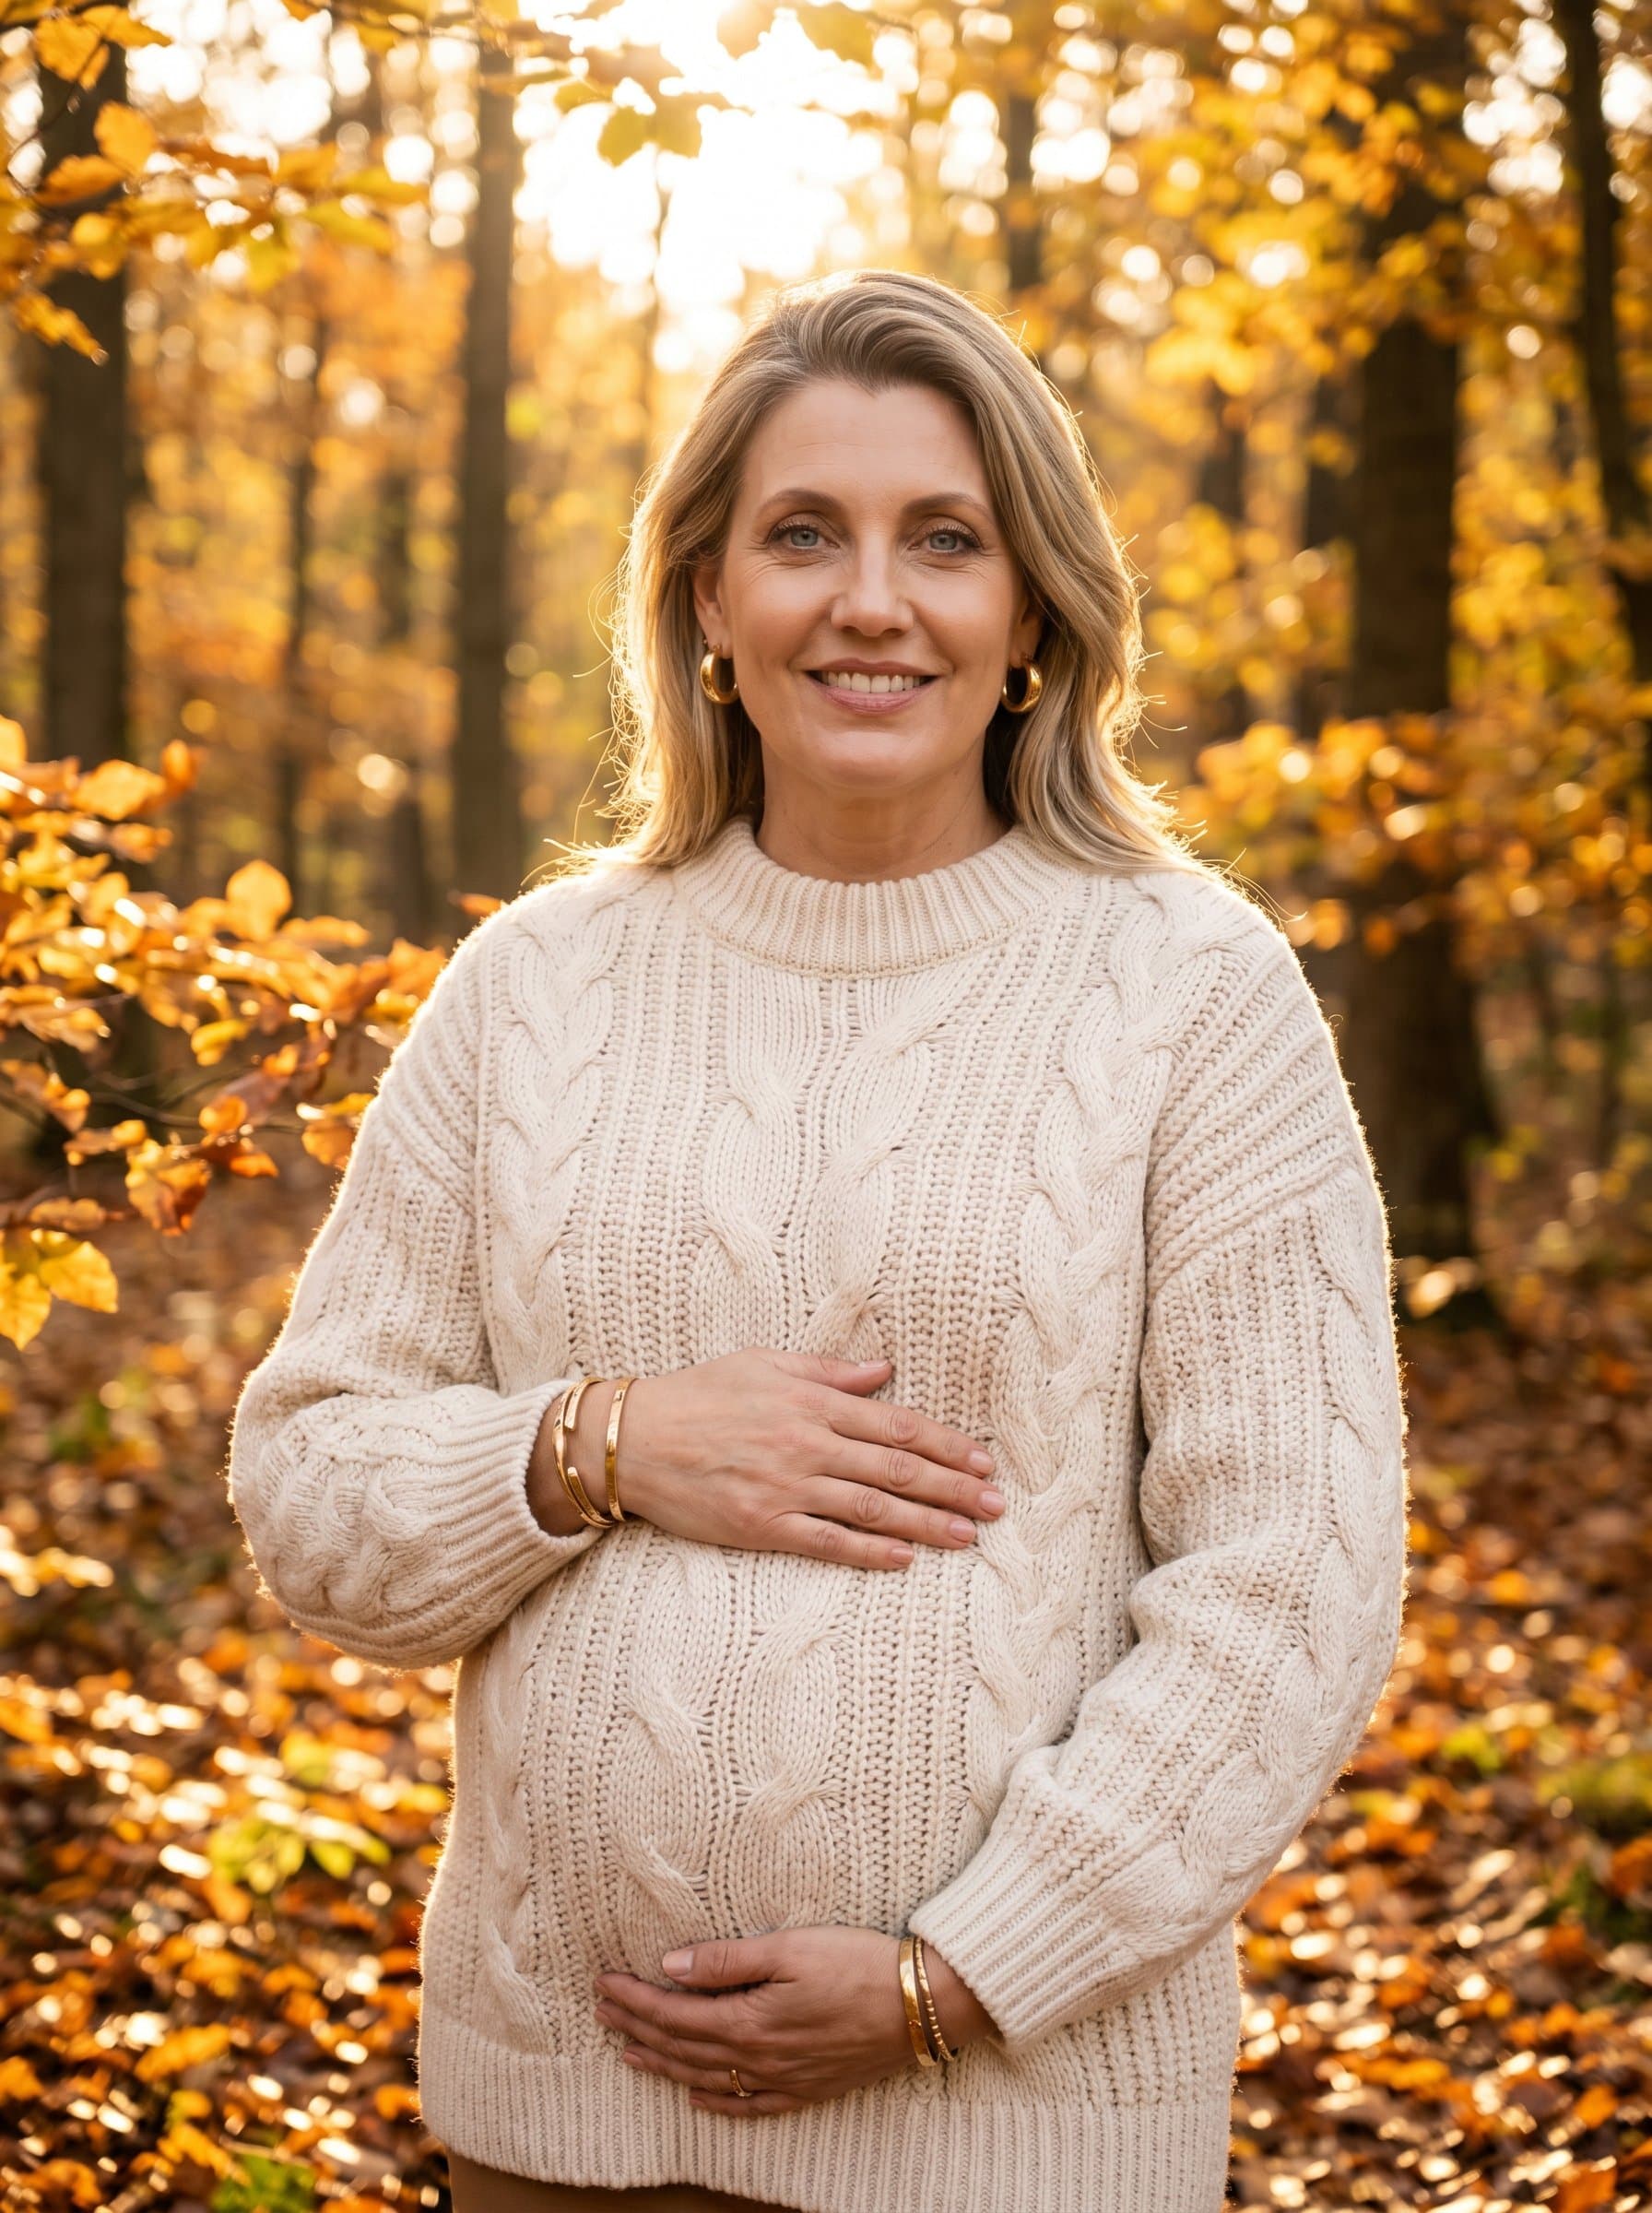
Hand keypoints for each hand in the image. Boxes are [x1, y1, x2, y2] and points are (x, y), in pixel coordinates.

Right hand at [536, 1348, 1004, 1571]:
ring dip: (927, 1524)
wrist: (634, 1439)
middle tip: (995, 1506)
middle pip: (897, 1470)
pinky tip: (905, 1559)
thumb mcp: (765, 1364)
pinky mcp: (762, 1525)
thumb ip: (829, 1372)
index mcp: (813, 1403)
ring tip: (968, 1537)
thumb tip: (883, 1372)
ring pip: (873, 1508)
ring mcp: (787, 1487)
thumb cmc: (699, 1395)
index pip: (897, 1425)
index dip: (946, 1444)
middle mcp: (808, 1444)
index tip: (982, 1461)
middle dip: (953, 1488)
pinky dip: (869, 1551)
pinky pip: (827, 1541)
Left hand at [591, 1926, 999, 2115]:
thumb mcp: (789, 1947)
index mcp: (749, 2022)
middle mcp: (758, 2060)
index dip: (634, 1999)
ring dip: (663, 2064)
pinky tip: (697, 2097)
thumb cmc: (856, 1963)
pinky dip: (716, 2103)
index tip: (603, 1983)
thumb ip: (726, 1960)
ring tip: (628, 2052)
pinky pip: (749, 2106)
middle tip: (601, 2012)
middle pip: (681, 2047)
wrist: (920, 2004)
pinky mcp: (806, 2090)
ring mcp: (782, 2080)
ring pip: (706, 2077)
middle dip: (636, 2027)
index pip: (673, 2013)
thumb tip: (670, 1967)